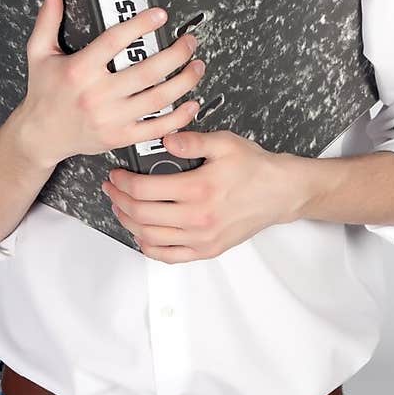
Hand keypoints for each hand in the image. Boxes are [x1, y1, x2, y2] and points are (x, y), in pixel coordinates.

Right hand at [18, 0, 205, 167]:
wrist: (41, 136)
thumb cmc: (43, 93)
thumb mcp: (39, 53)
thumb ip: (48, 20)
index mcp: (79, 70)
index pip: (115, 41)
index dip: (141, 25)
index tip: (160, 15)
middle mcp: (97, 94)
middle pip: (147, 71)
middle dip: (176, 53)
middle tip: (189, 41)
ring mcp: (111, 118)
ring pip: (158, 98)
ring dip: (184, 81)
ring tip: (196, 66)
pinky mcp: (121, 136)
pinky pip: (157, 127)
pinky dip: (179, 116)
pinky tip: (191, 103)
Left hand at [101, 127, 303, 261]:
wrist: (281, 193)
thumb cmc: (255, 168)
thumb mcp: (224, 143)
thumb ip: (192, 140)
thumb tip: (166, 138)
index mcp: (198, 189)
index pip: (144, 189)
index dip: (122, 182)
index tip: (116, 175)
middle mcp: (198, 218)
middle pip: (141, 214)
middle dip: (119, 200)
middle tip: (112, 190)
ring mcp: (202, 238)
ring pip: (150, 237)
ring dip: (128, 222)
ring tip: (122, 208)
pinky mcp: (207, 249)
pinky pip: (169, 256)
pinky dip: (149, 247)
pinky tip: (142, 234)